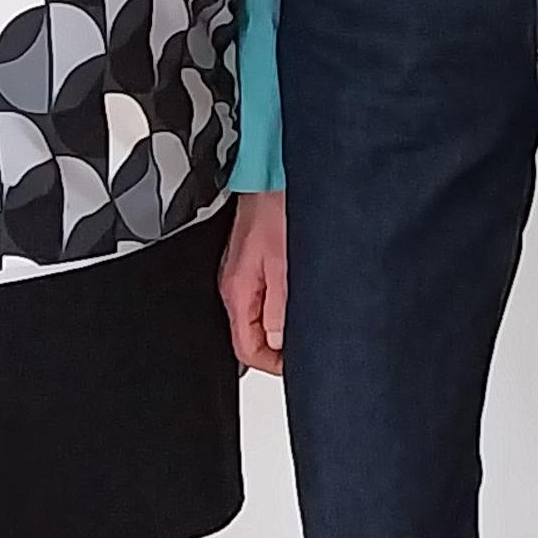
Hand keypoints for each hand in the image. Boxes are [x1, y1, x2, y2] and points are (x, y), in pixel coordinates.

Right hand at [220, 189, 286, 374]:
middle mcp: (233, 285)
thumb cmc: (277, 208)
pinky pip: (261, 297)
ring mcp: (240, 273)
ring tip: (303, 327)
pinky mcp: (250, 261)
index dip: (272, 364)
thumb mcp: (285, 263)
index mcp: (237, 291)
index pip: (245, 349)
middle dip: (276, 349)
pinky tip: (295, 304)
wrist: (271, 173)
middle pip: (248, 337)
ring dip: (278, 328)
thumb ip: (280, 306)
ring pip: (256, 318)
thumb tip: (279, 341)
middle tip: (303, 349)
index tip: (297, 364)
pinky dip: (277, 307)